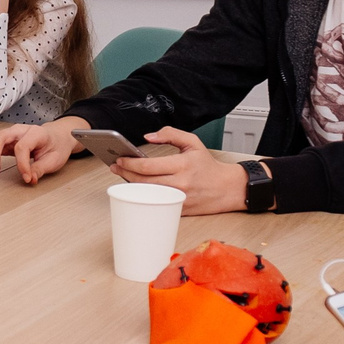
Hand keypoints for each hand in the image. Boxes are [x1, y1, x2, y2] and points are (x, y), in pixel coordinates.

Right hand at [0, 117, 80, 184]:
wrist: (57, 137)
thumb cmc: (56, 145)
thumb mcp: (55, 159)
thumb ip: (41, 169)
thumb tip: (30, 178)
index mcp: (35, 132)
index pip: (22, 146)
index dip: (22, 164)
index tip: (26, 177)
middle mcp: (20, 131)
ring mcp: (10, 134)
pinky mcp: (5, 142)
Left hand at [112, 128, 247, 213]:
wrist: (227, 188)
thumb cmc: (208, 166)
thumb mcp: (193, 143)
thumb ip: (170, 134)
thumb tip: (149, 136)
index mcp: (182, 165)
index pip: (148, 166)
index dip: (130, 163)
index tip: (120, 159)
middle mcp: (179, 184)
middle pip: (142, 181)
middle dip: (125, 173)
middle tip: (116, 167)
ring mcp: (178, 199)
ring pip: (146, 194)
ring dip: (131, 185)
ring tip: (123, 175)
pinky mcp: (178, 210)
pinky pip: (155, 203)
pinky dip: (144, 196)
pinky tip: (137, 187)